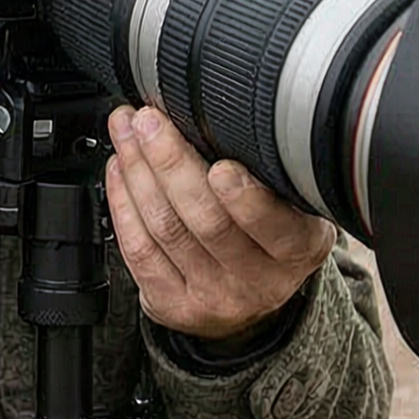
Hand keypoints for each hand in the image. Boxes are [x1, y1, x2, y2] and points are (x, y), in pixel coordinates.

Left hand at [103, 105, 335, 343]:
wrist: (251, 295)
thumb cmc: (271, 231)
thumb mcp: (295, 203)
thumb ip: (270, 171)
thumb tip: (214, 111)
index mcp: (299, 249)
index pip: (274, 227)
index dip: (246, 199)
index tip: (223, 167)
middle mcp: (259, 282)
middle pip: (206, 221)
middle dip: (170, 162)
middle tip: (149, 121)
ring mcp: (213, 299)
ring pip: (166, 229)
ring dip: (139, 172)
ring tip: (127, 132)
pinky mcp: (172, 306)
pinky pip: (139, 251)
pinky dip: (123, 203)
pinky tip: (120, 171)